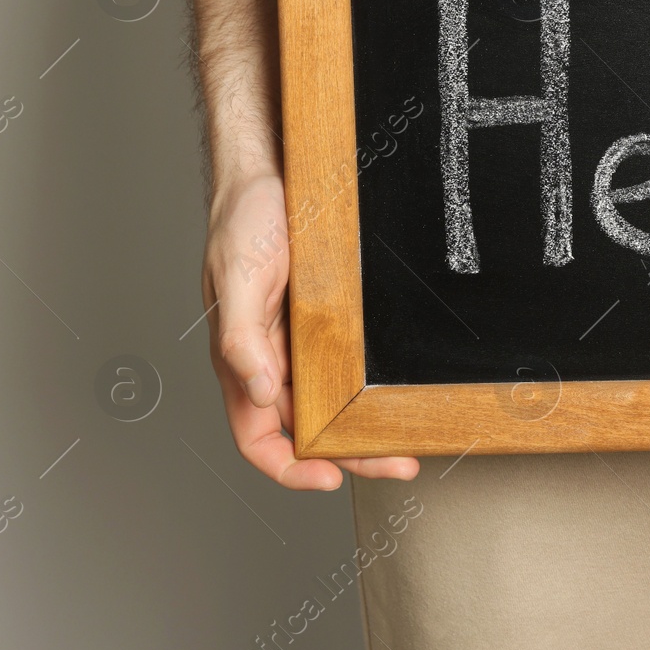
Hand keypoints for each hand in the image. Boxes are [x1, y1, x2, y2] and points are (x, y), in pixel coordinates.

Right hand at [203, 172, 418, 489]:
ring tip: (411, 439)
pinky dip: (374, 385)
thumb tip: (253, 390)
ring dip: (368, 424)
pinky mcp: (332, 318)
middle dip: (352, 454)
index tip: (332, 478)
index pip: (257, 436)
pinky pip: (352, 363)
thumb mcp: (238, 276)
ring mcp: (305, 340)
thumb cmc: (244, 219)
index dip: (289, 468)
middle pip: (308, 427)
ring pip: (334, 401)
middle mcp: (274, 358)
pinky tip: (401, 392)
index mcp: (243, 360)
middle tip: (400, 465)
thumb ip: (239, 337)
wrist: (273, 171)